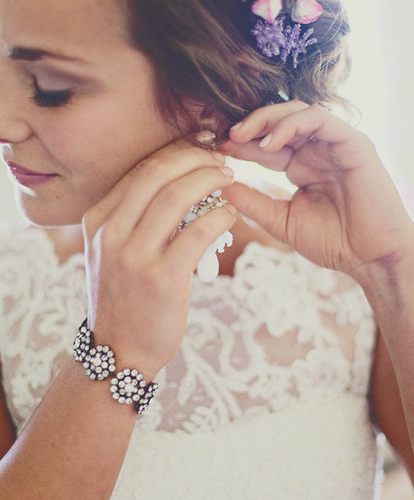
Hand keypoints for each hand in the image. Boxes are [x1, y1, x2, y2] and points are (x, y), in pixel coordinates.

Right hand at [83, 141, 235, 380]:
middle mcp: (109, 232)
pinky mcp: (161, 278)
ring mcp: (133, 255)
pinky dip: (219, 216)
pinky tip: (230, 213)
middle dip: (195, 158)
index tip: (200, 149)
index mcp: (97, 220)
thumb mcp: (114, 252)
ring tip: (229, 177)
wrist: (119, 350)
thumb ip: (135, 219)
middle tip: (220, 160)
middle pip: (157, 174)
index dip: (176, 153)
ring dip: (209, 180)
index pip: (140, 170)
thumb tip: (180, 184)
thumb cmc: (125, 298)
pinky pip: (197, 232)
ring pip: (176, 196)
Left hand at [220, 101, 413, 281]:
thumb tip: (219, 185)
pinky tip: (269, 143)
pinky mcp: (352, 142)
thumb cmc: (333, 242)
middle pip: (278, 122)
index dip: (240, 145)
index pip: (266, 145)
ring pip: (296, 112)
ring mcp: (335, 144)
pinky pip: (319, 119)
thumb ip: (253, 201)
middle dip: (248, 126)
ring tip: (240, 136)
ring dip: (265, 120)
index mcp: (301, 166)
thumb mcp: (282, 220)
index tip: (214, 150)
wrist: (371, 258)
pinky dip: (291, 125)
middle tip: (223, 138)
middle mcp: (317, 151)